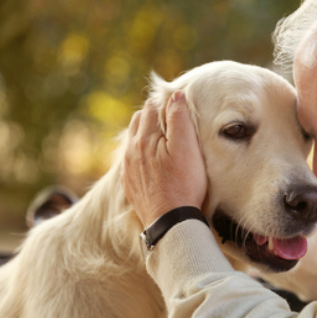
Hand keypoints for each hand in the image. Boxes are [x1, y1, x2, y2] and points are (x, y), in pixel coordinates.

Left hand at [122, 91, 207, 226]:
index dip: (166, 102)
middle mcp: (131, 150)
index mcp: (144, 137)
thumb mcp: (187, 148)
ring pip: (133, 139)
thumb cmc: (183, 184)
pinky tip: (154, 161)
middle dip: (155, 115)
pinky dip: (142, 153)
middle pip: (140, 120)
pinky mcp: (130, 184)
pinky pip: (132, 160)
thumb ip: (180, 118)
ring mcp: (128, 168)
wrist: (171, 222)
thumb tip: (175, 95)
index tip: (179, 106)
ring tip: (164, 138)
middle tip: (174, 120)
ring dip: (147, 133)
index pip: (151, 107)